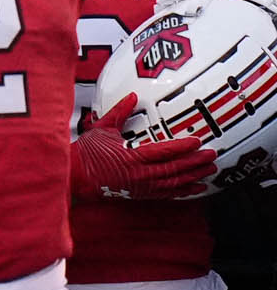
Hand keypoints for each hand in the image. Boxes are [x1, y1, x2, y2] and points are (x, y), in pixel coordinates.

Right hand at [71, 95, 216, 199]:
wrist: (77, 177)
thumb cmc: (87, 152)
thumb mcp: (102, 128)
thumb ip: (120, 112)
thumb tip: (132, 96)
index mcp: (133, 156)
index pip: (164, 151)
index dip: (182, 147)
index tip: (197, 141)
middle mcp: (142, 173)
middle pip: (175, 168)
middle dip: (196, 162)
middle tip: (212, 155)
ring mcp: (144, 186)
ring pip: (175, 182)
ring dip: (195, 176)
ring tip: (210, 170)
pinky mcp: (143, 194)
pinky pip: (169, 193)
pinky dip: (184, 191)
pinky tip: (197, 187)